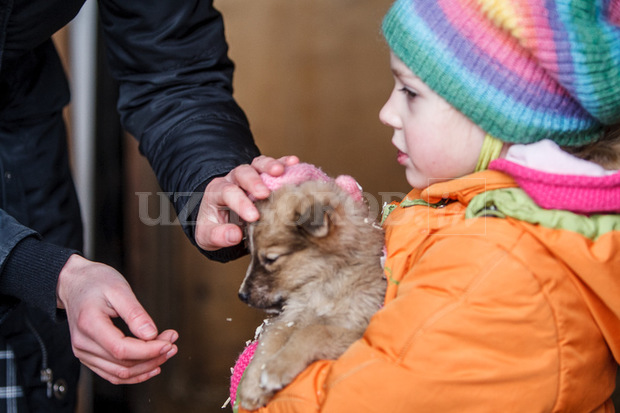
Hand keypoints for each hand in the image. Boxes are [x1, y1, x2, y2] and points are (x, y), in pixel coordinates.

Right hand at [56, 254, 177, 383]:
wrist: (74, 283)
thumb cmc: (96, 281)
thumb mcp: (119, 289)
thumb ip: (135, 313)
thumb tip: (152, 335)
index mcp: (89, 324)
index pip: (121, 349)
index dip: (149, 350)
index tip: (169, 342)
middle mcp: (83, 344)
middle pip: (122, 364)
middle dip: (153, 357)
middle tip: (173, 343)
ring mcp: (84, 353)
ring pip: (119, 373)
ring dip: (147, 367)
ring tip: (168, 352)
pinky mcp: (89, 357)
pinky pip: (113, 374)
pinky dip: (135, 374)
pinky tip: (153, 366)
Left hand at [195, 155, 298, 250]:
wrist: (218, 216)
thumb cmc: (214, 226)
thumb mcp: (207, 234)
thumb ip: (217, 236)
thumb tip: (235, 235)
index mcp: (216, 192)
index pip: (228, 192)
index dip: (240, 203)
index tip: (253, 217)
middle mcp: (233, 179)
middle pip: (242, 172)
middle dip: (254, 182)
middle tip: (264, 194)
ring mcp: (249, 175)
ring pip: (257, 164)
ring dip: (270, 165)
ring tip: (281, 170)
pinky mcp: (263, 175)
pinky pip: (272, 165)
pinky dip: (283, 162)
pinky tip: (294, 162)